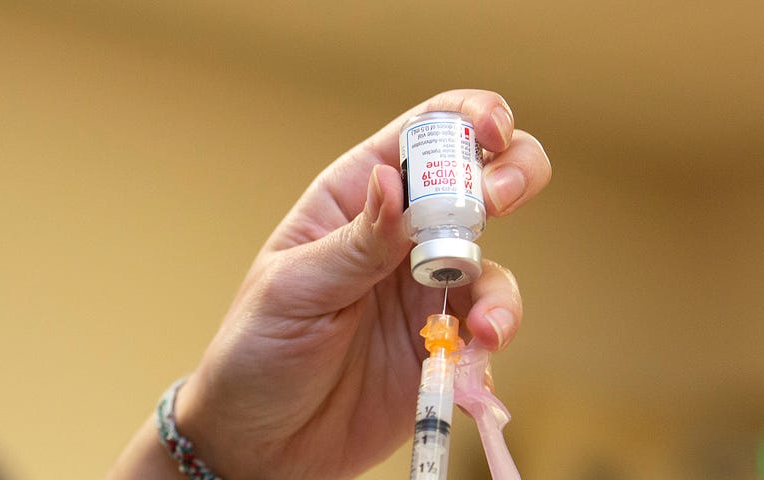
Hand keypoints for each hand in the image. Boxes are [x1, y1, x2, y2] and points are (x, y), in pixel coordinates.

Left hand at [178, 90, 551, 478]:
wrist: (260, 446)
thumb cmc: (255, 354)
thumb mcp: (292, 291)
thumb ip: (353, 243)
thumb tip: (392, 183)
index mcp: (353, 198)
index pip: (419, 135)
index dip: (465, 117)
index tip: (491, 131)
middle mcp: (398, 235)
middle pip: (478, 179)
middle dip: (508, 175)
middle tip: (497, 202)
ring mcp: (425, 289)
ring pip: (492, 261)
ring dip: (500, 287)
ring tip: (483, 327)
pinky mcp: (443, 344)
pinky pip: (490, 324)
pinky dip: (495, 335)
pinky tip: (472, 356)